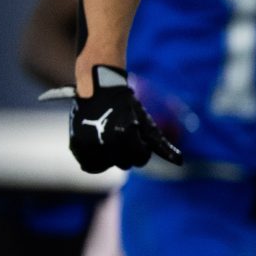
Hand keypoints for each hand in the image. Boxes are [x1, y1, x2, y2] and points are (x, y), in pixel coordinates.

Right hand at [50, 66, 183, 172]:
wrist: (99, 88)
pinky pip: (87, 165)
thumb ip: (162, 146)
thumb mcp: (147, 124)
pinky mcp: (75, 144)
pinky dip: (94, 160)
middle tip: (122, 137)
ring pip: (105, 167)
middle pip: (123, 164)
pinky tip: (99, 147)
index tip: (138, 139)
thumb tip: (180, 162)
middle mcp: (106, 140)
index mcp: (126, 134)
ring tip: (110, 142)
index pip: (140, 159)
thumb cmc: (127, 108)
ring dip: (110, 158)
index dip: (142, 151)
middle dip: (127, 154)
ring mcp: (88, 143)